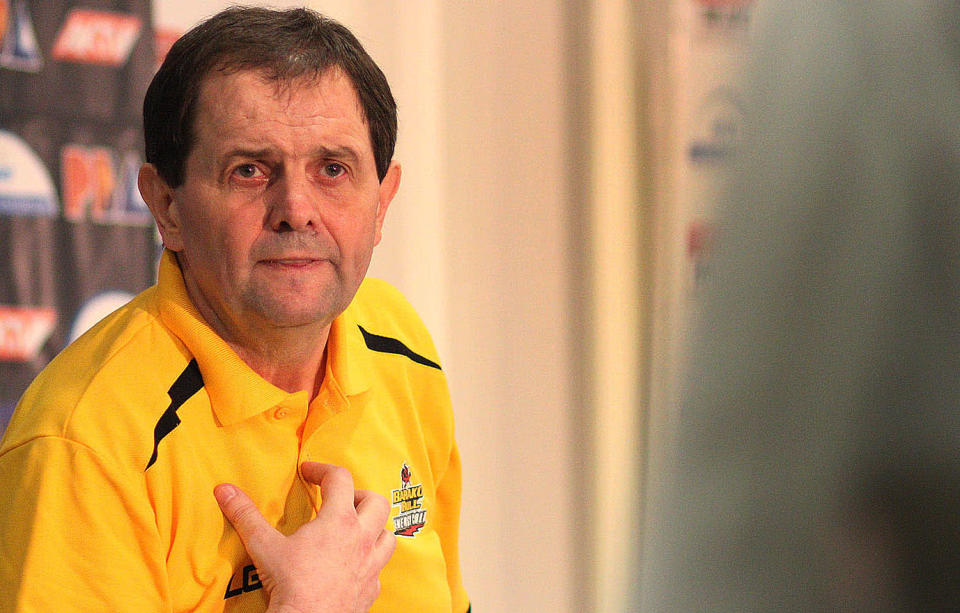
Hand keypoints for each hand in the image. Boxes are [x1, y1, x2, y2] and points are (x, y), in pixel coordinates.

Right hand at [214, 462, 396, 612]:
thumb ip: (245, 515)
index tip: (309, 472)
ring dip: (374, 528)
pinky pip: (379, 569)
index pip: (339, 479)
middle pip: (376, 502)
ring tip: (355, 529)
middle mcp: (361, 539)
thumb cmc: (291, 586)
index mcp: (339, 521)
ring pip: (387, 536)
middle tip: (339, 500)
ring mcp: (370, 565)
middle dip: (358, 495)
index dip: (322, 469)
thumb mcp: (263, 546)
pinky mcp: (371, 589)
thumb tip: (225, 491)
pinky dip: (370, 562)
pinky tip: (354, 565)